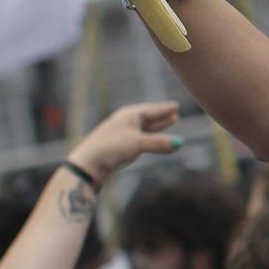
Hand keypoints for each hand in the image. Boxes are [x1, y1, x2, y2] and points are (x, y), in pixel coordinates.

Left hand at [66, 102, 180, 183]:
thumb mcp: (138, 143)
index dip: (165, 108)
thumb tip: (180, 143)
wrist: (89, 163)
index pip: (152, 109)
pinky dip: (151, 136)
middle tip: (175, 112)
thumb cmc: (112, 148)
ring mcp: (123, 133)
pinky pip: (141, 137)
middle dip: (162, 115)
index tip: (176, 105)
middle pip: (149, 116)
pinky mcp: (121, 145)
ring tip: (171, 121)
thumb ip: (159, 143)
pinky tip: (154, 137)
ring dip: (158, 125)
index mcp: (130, 115)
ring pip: (146, 127)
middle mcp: (126, 121)